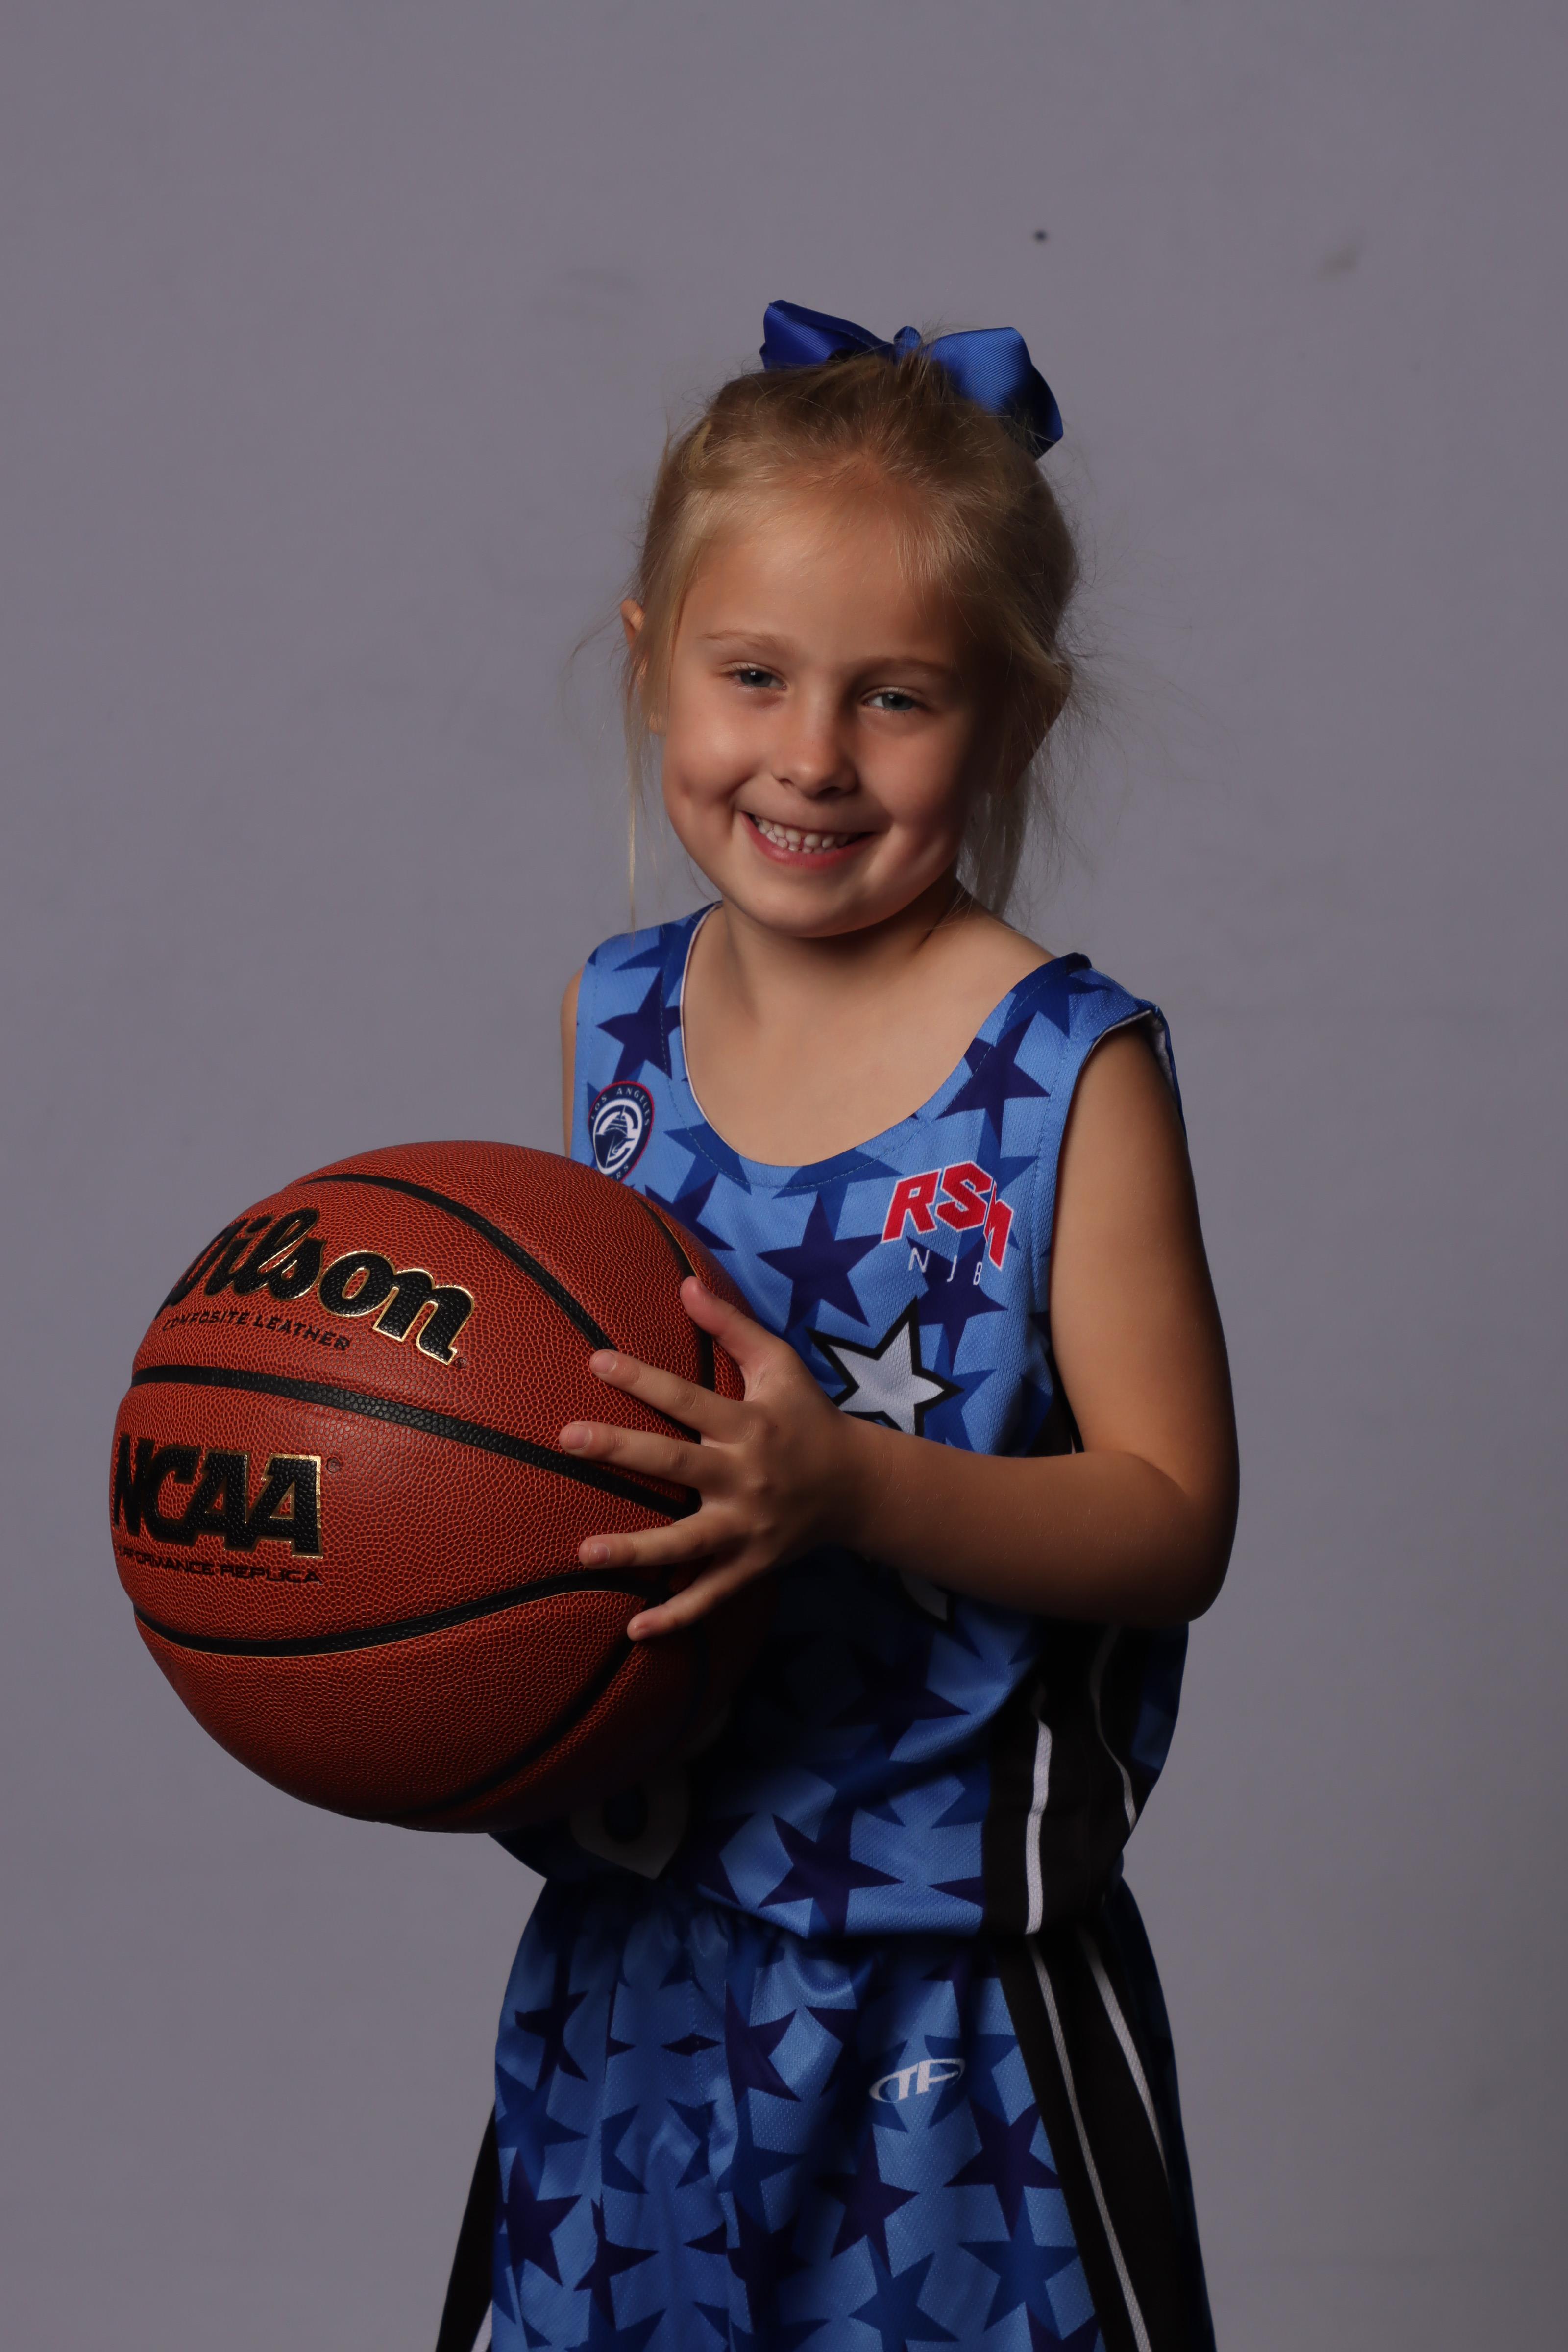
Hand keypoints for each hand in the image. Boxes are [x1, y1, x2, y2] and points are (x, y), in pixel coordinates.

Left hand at [558, 1277, 858, 1637]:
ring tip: (585, 1552)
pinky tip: (635, 1630)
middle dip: (623, 1451)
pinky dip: (677, 1617)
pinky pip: (711, 1596)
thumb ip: (731, 1325)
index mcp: (751, 1424)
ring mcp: (748, 1528)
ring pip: (688, 1541)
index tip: (596, 1361)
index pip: (689, 1398)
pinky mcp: (750, 1566)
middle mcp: (747, 1476)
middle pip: (678, 1463)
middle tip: (569, 1439)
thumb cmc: (809, 1416)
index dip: (644, 1378)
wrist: (859, 1487)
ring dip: (637, 1549)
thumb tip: (685, 1283)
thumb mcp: (779, 1364)